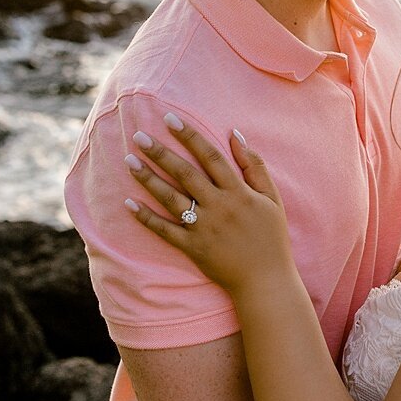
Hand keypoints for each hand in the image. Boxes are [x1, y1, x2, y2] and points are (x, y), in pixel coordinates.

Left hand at [124, 115, 293, 294]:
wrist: (266, 281)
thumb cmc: (271, 237)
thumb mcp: (272, 198)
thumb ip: (255, 166)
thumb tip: (236, 134)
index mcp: (238, 193)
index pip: (211, 156)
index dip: (189, 136)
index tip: (170, 119)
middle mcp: (219, 207)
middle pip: (186, 174)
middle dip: (161, 153)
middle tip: (139, 135)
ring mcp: (204, 229)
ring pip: (171, 199)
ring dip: (148, 179)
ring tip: (129, 161)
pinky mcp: (193, 248)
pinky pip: (165, 230)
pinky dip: (146, 218)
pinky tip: (128, 204)